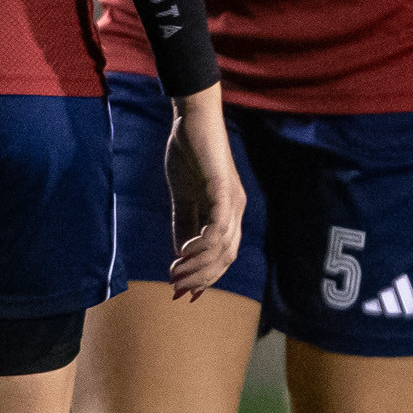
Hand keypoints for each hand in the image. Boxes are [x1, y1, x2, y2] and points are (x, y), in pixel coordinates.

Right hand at [162, 83, 249, 297]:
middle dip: (201, 278)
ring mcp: (232, 199)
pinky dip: (202, 243)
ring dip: (198, 265)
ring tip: (175, 274)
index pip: (224, 256)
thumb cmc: (188, 155)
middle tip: (176, 288)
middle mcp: (236, 209)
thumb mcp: (183, 197)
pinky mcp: (222, 187)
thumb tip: (181, 255)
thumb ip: (184, 224)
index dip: (205, 277)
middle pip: (227, 257)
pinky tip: (184, 252)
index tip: (182, 292)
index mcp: (229, 212)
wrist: (191, 121)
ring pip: (223, 246)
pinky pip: (218, 224)